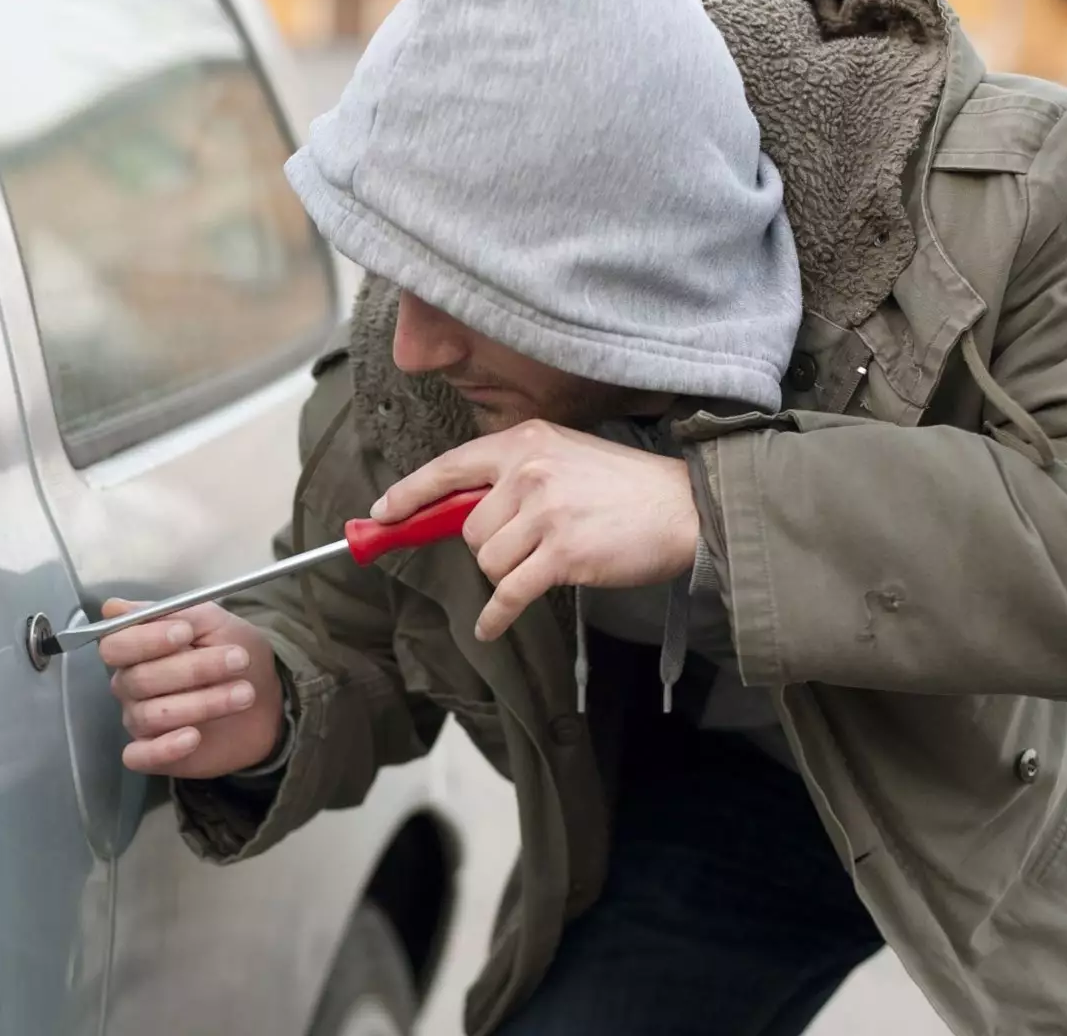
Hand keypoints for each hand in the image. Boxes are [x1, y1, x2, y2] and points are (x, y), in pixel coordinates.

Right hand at [100, 600, 284, 777]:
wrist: (267, 698)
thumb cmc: (234, 653)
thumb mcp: (215, 623)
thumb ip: (174, 613)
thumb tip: (116, 608)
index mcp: (136, 649)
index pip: (115, 645)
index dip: (145, 640)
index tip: (186, 633)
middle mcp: (130, 684)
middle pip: (139, 679)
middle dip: (193, 669)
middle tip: (238, 660)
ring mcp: (140, 720)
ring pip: (150, 715)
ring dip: (201, 704)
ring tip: (244, 694)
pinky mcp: (154, 753)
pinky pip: (139, 756)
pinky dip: (164, 748)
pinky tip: (193, 737)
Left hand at [372, 420, 698, 640]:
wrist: (684, 508)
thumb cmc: (625, 487)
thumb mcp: (566, 456)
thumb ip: (516, 474)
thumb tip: (461, 509)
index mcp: (525, 442)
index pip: (449, 467)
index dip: (410, 494)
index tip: (382, 512)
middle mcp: (529, 471)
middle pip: (468, 528)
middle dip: (489, 547)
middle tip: (529, 546)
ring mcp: (545, 513)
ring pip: (487, 562)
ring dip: (507, 574)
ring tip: (547, 562)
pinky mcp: (562, 555)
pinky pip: (508, 594)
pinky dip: (496, 615)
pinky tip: (491, 625)